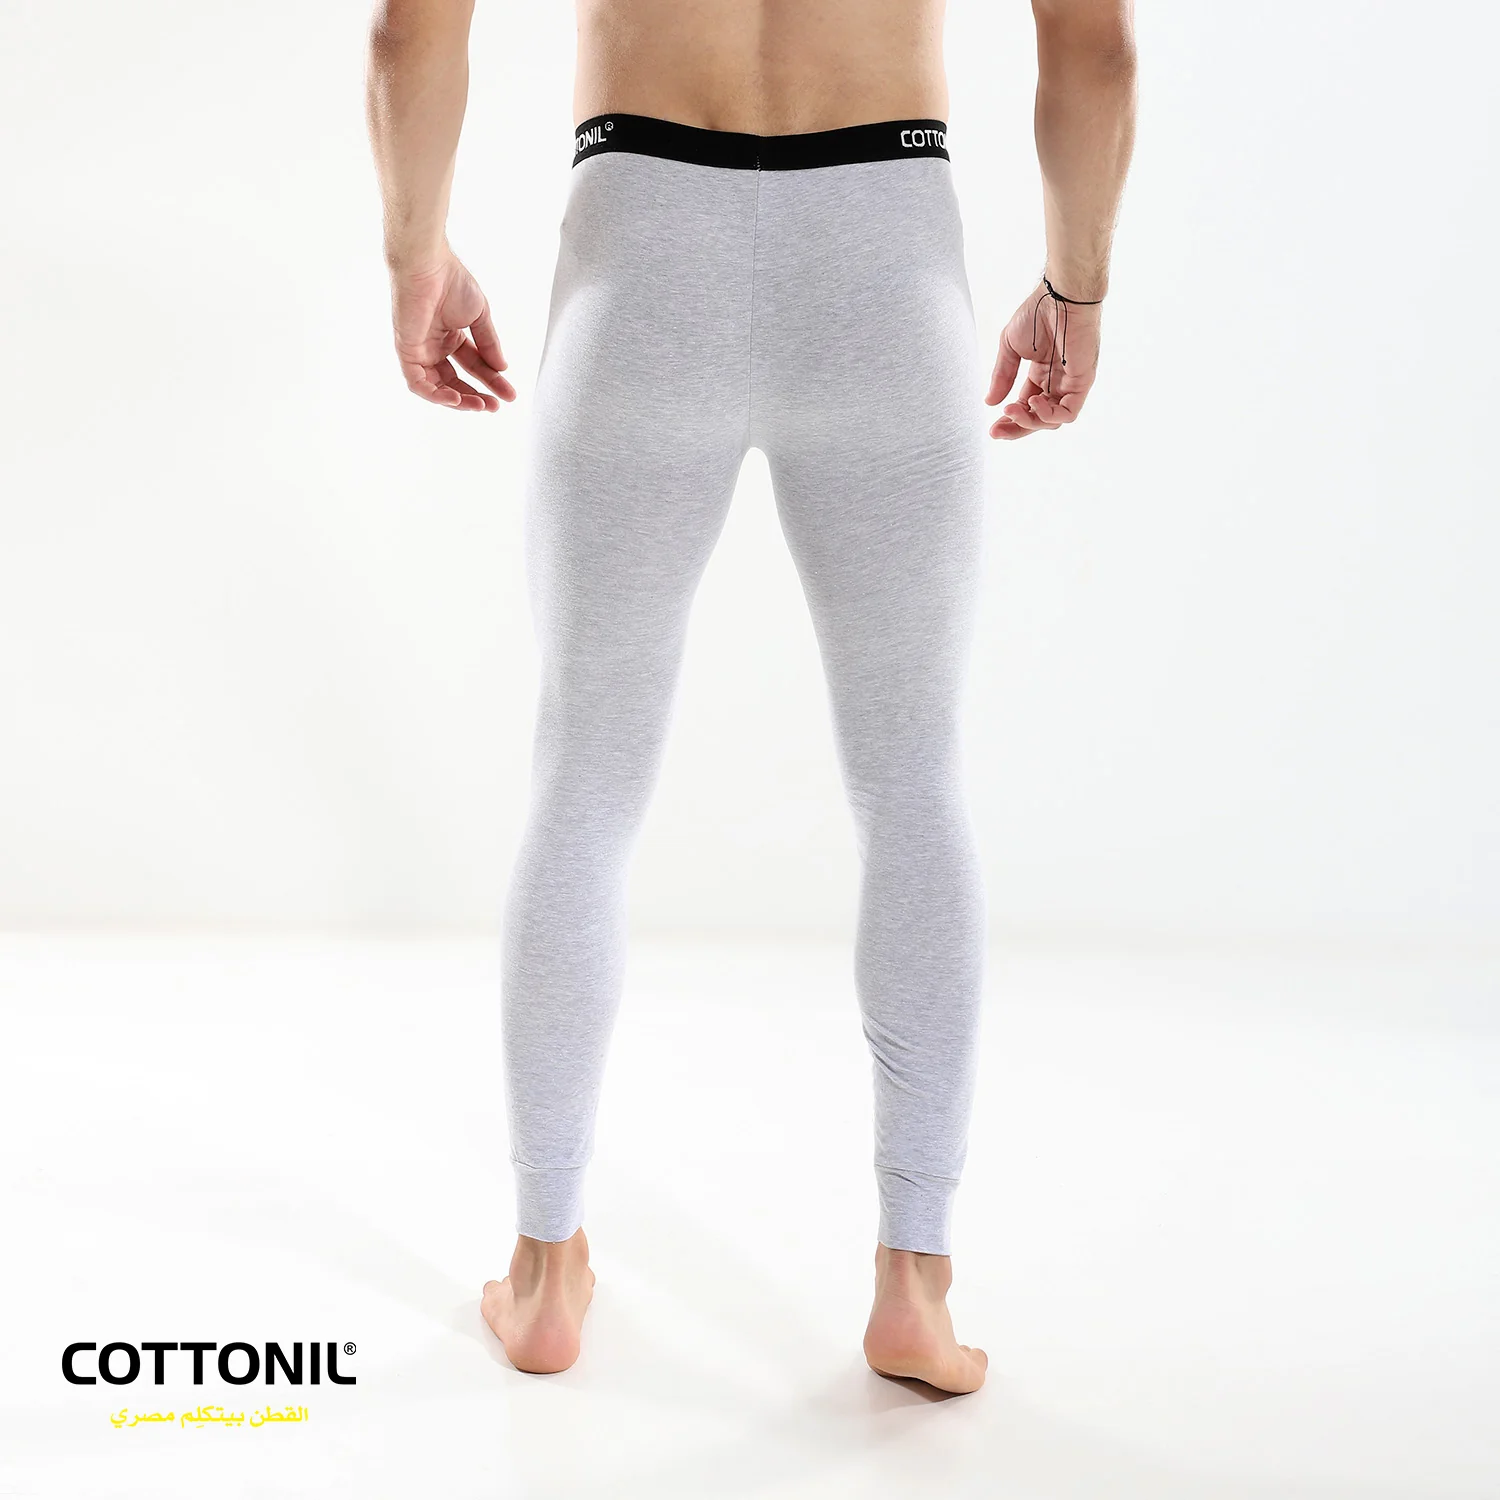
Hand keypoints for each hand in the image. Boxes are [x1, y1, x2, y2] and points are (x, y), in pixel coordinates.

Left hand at [389, 250, 515, 410]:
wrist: (428, 265)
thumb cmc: (452, 281)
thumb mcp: (480, 316)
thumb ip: (489, 344)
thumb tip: (502, 368)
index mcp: (452, 336)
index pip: (474, 366)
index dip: (492, 381)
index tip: (510, 394)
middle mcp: (435, 345)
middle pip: (456, 381)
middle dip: (476, 395)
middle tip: (496, 406)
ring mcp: (420, 350)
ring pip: (437, 387)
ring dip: (459, 400)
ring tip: (480, 405)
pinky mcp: (407, 351)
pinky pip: (418, 383)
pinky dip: (436, 395)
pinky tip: (457, 398)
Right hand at [985, 282, 1101, 438]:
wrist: (1059, 296)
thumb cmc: (1038, 312)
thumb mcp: (1010, 347)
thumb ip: (1002, 376)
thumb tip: (990, 402)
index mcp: (1041, 373)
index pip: (1025, 406)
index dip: (1009, 420)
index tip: (992, 428)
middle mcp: (1056, 381)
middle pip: (1038, 419)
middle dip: (1016, 427)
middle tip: (997, 431)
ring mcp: (1070, 383)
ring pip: (1052, 420)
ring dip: (1029, 422)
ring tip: (1013, 410)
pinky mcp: (1082, 381)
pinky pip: (1069, 412)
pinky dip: (1050, 415)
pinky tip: (1033, 404)